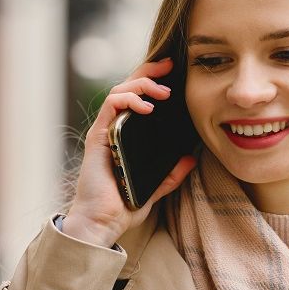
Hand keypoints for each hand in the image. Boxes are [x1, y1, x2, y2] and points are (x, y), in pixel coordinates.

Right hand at [64, 57, 197, 246]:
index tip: (173, 73)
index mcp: (125, 137)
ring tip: (163, 92)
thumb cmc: (122, 208)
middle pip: (128, 88)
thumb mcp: (155, 188)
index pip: (138, 100)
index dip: (153, 81)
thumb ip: (171, 174)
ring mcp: (104, 131)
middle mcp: (113, 129)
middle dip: (149, 71)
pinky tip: (147, 107)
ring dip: (142, 85)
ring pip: (119, 91)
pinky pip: (110, 106)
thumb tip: (190, 158)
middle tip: (169, 65)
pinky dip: (129, 100)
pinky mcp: (98, 137)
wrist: (102, 223)